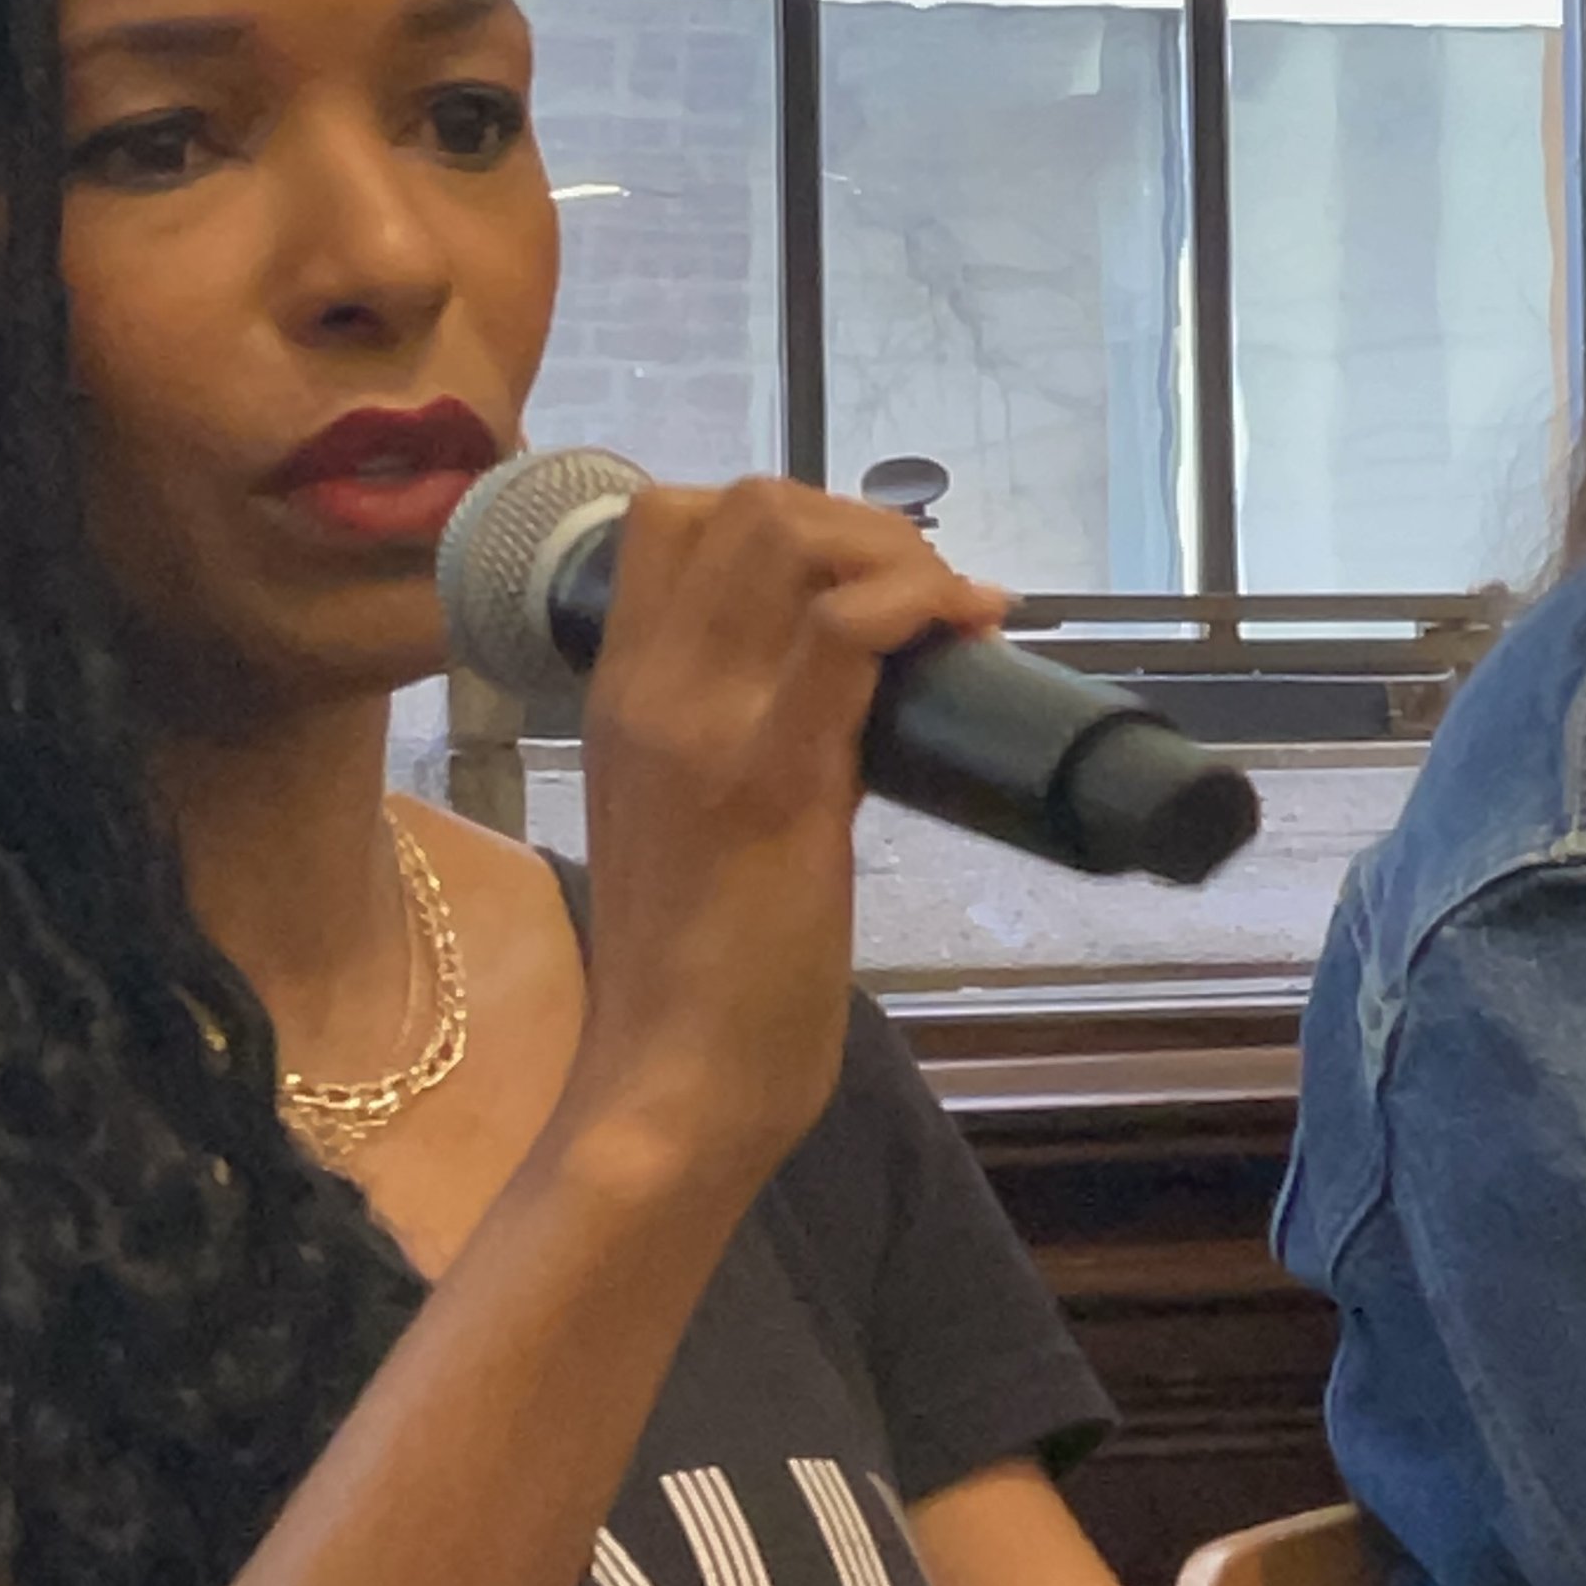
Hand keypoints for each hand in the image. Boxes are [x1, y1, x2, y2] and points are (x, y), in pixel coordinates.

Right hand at [566, 477, 1005, 1189]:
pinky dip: (919, 601)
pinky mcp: (778, 780)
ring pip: (788, 538)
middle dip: (853, 520)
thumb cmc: (693, 971)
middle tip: (920, 592)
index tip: (850, 577)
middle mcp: (650, 690)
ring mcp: (706, 727)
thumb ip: (732, 740)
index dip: (775, 514)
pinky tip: (965, 627)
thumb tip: (835, 688)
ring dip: (892, 550)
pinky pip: (847, 632)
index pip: (666, 517)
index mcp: (619, 697)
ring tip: (948, 610)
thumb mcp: (687, 818)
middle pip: (741, 504)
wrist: (675, 1080)